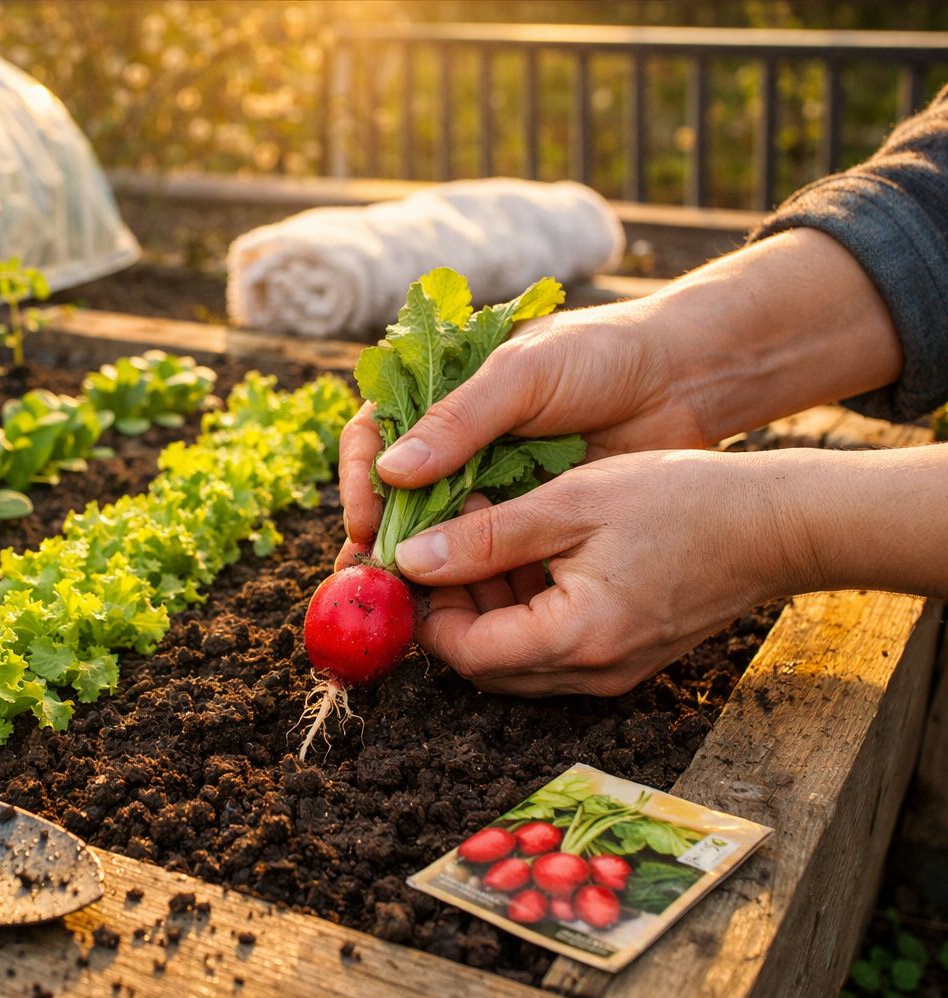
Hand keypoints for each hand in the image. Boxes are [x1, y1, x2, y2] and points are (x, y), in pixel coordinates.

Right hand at [337, 300, 705, 568]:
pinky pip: (482, 552)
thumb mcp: (523, 373)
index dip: (358, 480)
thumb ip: (459, 421)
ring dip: (416, 564)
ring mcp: (486, 481)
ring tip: (403, 600)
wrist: (682, 379)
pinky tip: (457, 602)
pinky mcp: (523, 516)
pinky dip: (466, 577)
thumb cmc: (599, 353)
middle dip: (377, 537)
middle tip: (368, 579)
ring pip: (432, 529)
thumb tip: (390, 472)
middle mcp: (451, 442)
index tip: (366, 522)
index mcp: (436, 393)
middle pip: (391, 494)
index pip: (371, 436)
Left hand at [390, 450, 800, 696]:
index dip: (425, 609)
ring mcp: (611, 672)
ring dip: (486, 603)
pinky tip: (527, 549)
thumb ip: (484, 537)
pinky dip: (525, 606)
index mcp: (574, 639)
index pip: (464, 652)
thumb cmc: (680, 501)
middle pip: (485, 663)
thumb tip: (410, 560)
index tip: (408, 560)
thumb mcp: (569, 503)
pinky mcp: (625, 657)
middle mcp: (591, 673)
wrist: (776, 523)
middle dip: (451, 606)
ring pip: (515, 656)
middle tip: (439, 540)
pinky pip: (552, 647)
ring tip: (481, 531)